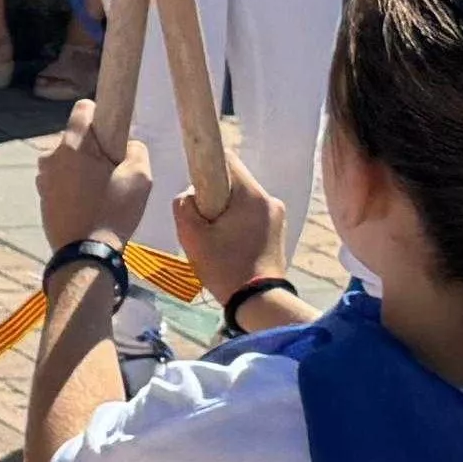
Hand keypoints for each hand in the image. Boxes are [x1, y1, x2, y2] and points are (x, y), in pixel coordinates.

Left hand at [33, 101, 154, 249]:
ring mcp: (42, 177)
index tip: (114, 133)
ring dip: (84, 167)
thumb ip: (136, 149)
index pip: (83, 109)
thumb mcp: (140, 177)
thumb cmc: (113, 213)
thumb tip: (127, 144)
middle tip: (113, 170)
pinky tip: (89, 204)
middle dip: (95, 147)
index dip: (102, 114)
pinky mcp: (42, 196)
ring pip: (68, 159)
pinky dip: (75, 184)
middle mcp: (50, 156)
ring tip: (102, 192)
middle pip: (77, 137)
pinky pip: (62, 179)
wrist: (85, 255)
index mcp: (72, 146)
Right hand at [173, 168, 287, 301]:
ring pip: (242, 200)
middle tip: (203, 222)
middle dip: (214, 195)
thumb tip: (190, 195)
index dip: (205, 166)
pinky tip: (230, 245)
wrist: (258, 301)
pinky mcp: (278, 229)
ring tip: (216, 238)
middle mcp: (269, 199)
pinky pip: (251, 214)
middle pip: (233, 182)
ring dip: (226, 211)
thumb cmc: (224, 267)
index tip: (195, 187)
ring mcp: (277, 215)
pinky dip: (238, 223)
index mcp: (251, 195)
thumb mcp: (192, 236)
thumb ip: (184, 205)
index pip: (226, 159)